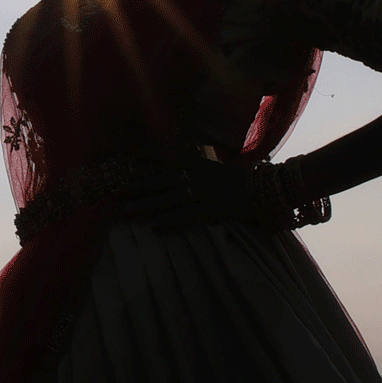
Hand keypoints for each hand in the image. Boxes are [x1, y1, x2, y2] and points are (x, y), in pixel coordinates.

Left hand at [122, 157, 255, 229]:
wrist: (265, 189)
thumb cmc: (237, 180)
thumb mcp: (213, 168)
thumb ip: (193, 167)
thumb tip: (174, 172)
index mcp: (197, 163)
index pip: (168, 156)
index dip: (148, 154)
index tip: (129, 155)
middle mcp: (197, 175)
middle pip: (161, 181)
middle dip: (138, 187)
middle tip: (116, 193)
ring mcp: (204, 192)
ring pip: (169, 200)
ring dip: (147, 207)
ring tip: (128, 214)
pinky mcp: (213, 209)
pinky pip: (187, 217)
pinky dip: (170, 222)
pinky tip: (155, 228)